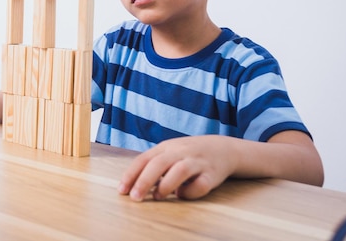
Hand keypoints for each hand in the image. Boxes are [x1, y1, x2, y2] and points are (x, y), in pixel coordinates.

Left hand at [117, 135, 236, 200]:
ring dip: (166, 185)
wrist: (223, 149)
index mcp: (166, 147)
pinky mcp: (212, 174)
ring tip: (157, 196)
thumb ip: (153, 165)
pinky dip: (190, 192)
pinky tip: (183, 194)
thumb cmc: (188, 154)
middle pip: (159, 164)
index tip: (122, 190)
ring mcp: (197, 162)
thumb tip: (133, 185)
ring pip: (180, 171)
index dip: (131, 174)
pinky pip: (201, 184)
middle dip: (144, 181)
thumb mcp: (169, 153)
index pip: (144, 159)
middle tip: (135, 198)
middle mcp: (180, 152)